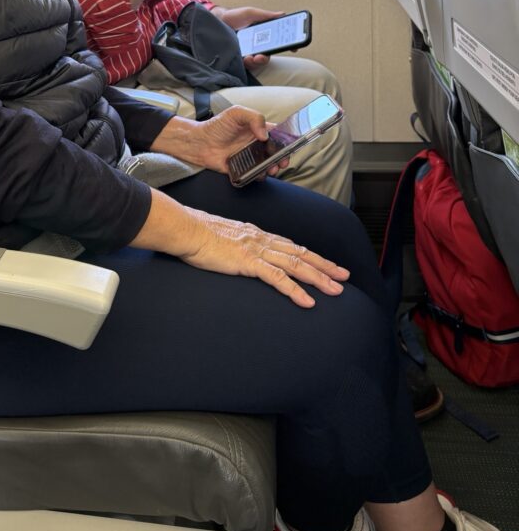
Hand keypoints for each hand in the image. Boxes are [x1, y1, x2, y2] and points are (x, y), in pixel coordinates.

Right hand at [131, 191, 349, 307]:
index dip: (311, 256)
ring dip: (318, 278)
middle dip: (324, 266)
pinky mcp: (248, 262)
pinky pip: (277, 278)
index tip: (327, 264)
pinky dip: (295, 290)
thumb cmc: (197, 234)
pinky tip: (308, 301)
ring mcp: (256, 250)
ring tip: (336, 290)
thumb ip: (235, 245)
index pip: (291, 245)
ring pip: (296, 265)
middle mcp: (262, 240)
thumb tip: (237, 252)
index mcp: (256, 234)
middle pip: (300, 253)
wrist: (186, 229)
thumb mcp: (222, 238)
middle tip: (344, 276)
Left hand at [150, 105, 288, 176]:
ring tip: (271, 169)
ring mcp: (249, 157)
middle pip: (275, 152)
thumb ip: (254, 118)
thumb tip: (265, 135)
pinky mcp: (242, 169)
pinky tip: (259, 174)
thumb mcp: (236, 113)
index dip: (286, 140)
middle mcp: (256, 144)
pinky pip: (254, 174)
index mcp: (257, 129)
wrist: (199, 142)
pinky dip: (259, 176)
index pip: (277, 134)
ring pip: (267, 165)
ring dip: (273, 168)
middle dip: (282, 158)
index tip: (290, 146)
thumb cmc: (217, 126)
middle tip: (282, 161)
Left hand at [213, 6, 284, 69]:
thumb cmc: (235, 16)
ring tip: (250, 58)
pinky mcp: (238, 57)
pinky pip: (244, 64)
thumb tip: (283, 14)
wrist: (217, 20)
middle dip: (266, 58)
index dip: (288, 45)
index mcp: (263, 35)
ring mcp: (247, 52)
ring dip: (255, 62)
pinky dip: (245, 63)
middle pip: (267, 55)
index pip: (278, 42)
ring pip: (256, 62)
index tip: (295, 47)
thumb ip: (266, 15)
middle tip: (262, 56)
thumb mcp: (251, 13)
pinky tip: (243, 58)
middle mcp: (257, 45)